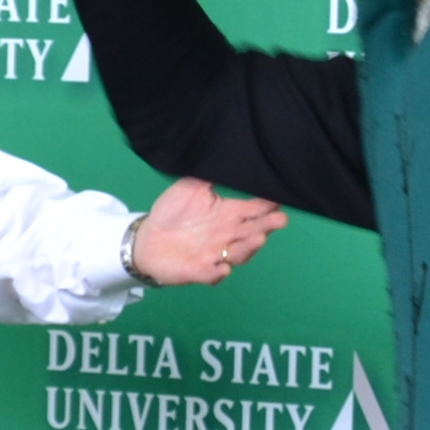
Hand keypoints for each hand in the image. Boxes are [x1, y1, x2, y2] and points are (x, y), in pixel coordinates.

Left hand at [127, 178, 290, 287]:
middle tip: (281, 219)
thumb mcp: (190, 188)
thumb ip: (208, 177)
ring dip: (249, 247)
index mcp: (229, 214)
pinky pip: (210, 274)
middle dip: (268, 226)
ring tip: (259, 238)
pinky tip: (223, 268)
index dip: (267, 205)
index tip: (279, 198)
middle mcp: (228, 235)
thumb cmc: (173, 212)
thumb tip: (227, 156)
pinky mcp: (199, 270)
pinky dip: (217, 273)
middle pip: (253, 231)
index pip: (254, 210)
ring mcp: (215, 255)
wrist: (148, 238)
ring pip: (238, 253)